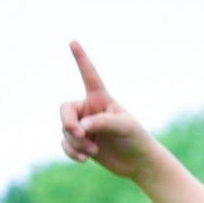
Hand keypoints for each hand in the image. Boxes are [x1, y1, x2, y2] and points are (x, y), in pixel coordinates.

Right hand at [59, 40, 157, 180]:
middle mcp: (89, 110)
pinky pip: (65, 144)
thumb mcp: (124, 127)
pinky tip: (85, 159)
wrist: (138, 161)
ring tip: (94, 151)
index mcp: (101, 98)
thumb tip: (79, 128)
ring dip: (77, 142)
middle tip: (80, 134)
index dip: (81, 59)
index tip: (73, 41)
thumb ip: (102, 123)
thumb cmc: (136, 138)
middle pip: (65, 110)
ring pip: (66, 130)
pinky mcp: (80, 142)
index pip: (89, 75)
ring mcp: (83, 126)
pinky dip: (72, 152)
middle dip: (69, 123)